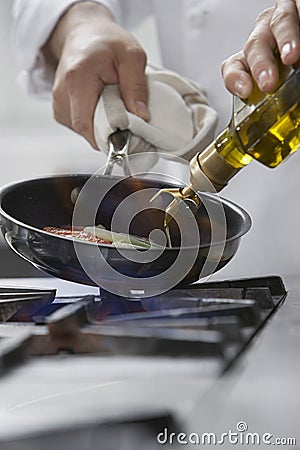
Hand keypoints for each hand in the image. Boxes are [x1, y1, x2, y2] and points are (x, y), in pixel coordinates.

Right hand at [43, 2, 149, 148]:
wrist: (85, 34)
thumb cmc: (107, 42)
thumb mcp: (132, 56)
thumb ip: (137, 86)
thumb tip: (141, 116)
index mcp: (76, 80)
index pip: (87, 125)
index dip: (109, 135)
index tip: (129, 131)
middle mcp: (61, 94)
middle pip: (87, 131)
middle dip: (111, 131)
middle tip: (127, 115)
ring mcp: (59, 104)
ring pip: (85, 131)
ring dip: (104, 126)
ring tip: (114, 103)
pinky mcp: (61, 111)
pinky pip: (83, 128)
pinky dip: (97, 123)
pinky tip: (103, 106)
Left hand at [222, 2, 299, 98]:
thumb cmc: (294, 59)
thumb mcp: (282, 77)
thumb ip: (278, 88)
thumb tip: (282, 113)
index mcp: (255, 55)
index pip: (234, 66)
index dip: (235, 77)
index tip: (244, 90)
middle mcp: (265, 34)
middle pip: (255, 45)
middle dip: (260, 64)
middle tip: (268, 83)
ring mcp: (283, 15)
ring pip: (280, 22)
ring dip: (285, 40)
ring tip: (291, 57)